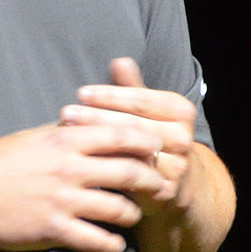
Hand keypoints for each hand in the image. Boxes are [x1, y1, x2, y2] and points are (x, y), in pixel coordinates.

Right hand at [0, 120, 167, 251]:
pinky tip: (114, 243)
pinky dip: (112, 244)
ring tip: (134, 216)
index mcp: (66, 138)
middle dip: (152, 181)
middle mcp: (69, 167)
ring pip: (120, 209)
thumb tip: (97, 124)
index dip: (147, 143)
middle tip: (160, 187)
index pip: (123, 135)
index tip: (158, 150)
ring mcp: (62, 200)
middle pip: (131, 172)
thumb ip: (69, 133)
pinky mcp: (53, 229)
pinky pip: (97, 240)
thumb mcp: (36, 136)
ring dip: (134, 215)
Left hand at [57, 57, 197, 215]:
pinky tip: (83, 161)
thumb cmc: (151, 133)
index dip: (109, 96)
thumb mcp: (144, 108)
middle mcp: (184, 138)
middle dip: (96, 118)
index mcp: (181, 111)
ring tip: (67, 134)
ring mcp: (177, 166)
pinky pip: (131, 178)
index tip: (81, 92)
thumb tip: (119, 61)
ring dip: (97, 144)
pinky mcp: (165, 190)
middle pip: (133, 126)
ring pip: (131, 152)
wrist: (174, 177)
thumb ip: (131, 86)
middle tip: (66, 113)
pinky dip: (105, 168)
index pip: (140, 100)